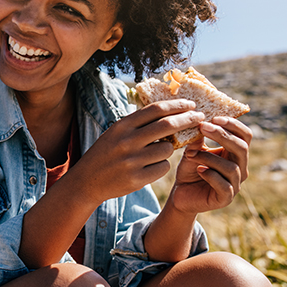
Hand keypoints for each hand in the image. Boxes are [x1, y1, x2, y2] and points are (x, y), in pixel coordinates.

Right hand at [73, 99, 204, 203]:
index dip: (177, 105)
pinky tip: (149, 167)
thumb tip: (169, 111)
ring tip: (155, 152)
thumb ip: (138, 123)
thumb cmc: (106, 153)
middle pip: (167, 125)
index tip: (191, 105)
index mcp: (122, 126)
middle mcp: (127, 141)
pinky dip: (161, 165)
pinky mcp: (137, 179)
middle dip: (187, 119)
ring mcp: (132, 161)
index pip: (156, 110)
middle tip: (199, 118)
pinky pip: (163, 167)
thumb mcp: (116, 133)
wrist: (87, 181)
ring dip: (169, 149)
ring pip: (167, 149)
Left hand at [169, 116, 251, 214]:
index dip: (233, 125)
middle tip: (203, 127)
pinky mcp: (226, 197)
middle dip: (222, 135)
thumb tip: (199, 122)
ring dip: (208, 157)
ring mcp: (235, 184)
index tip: (214, 118)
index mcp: (235, 153)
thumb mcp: (193, 151)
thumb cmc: (190, 170)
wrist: (181, 194)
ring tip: (190, 154)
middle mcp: (240, 168)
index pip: (245, 136)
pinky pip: (224, 184)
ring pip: (230, 166)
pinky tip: (198, 170)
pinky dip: (210, 175)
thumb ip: (197, 140)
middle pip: (242, 148)